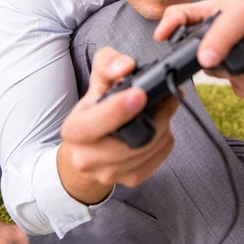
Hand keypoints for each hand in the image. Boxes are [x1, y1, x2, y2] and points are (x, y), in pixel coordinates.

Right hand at [58, 47, 177, 203]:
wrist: (90, 148)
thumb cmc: (95, 110)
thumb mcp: (98, 79)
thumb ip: (109, 64)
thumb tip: (125, 66)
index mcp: (74, 130)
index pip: (92, 125)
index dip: (117, 111)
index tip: (139, 94)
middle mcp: (87, 158)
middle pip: (129, 142)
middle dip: (155, 117)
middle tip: (169, 96)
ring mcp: (109, 173)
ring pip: (148, 150)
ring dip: (164, 126)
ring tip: (165, 108)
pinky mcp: (130, 179)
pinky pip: (159, 158)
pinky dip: (166, 140)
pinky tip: (162, 127)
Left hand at [154, 0, 243, 101]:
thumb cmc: (239, 16)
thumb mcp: (212, 10)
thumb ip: (181, 17)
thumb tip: (160, 34)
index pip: (243, 16)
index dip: (222, 37)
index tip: (204, 59)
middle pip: (243, 58)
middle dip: (222, 64)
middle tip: (216, 55)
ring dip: (232, 77)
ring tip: (234, 61)